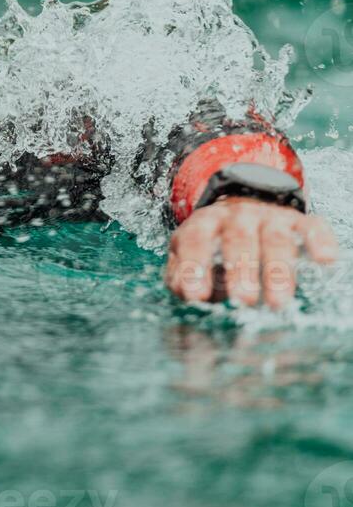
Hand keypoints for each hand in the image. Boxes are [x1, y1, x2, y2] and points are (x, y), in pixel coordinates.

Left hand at [166, 198, 337, 308]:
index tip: (196, 296)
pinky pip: (312, 227)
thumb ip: (180, 274)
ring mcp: (269, 216)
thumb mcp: (187, 252)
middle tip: (242, 301)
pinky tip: (325, 260)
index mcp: (204, 222)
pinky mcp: (298, 220)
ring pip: (275, 239)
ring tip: (277, 302)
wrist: (244, 204)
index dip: (194, 267)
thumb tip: (187, 294)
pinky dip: (319, 241)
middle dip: (241, 271)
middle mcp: (236, 215)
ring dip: (277, 271)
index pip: (195, 241)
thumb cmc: (212, 241)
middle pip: (238, 241)